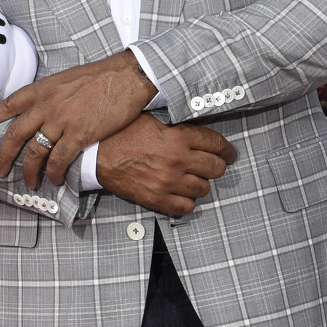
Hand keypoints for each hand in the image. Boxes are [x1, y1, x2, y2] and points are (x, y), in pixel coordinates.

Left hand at [0, 50, 160, 188]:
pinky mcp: (78, 134)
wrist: (126, 77)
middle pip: (15, 134)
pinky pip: (59, 159)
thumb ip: (52, 94)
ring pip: (35, 151)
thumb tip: (45, 108)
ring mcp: (61, 120)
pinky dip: (54, 172)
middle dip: (4, 155)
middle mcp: (46, 105)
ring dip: (30, 170)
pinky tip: (55, 179)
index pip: (9, 104)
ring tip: (30, 182)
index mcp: (42, 89)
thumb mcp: (67, 79)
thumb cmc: (101, 76)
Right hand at [94, 120, 234, 217]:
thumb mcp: (152, 119)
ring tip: (191, 179)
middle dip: (216, 167)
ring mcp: (169, 181)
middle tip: (212, 167)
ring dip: (200, 184)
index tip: (230, 154)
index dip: (228, 150)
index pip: (217, 144)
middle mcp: (178, 159)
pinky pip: (187, 207)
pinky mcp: (157, 198)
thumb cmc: (122, 133)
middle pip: (216, 168)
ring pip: (204, 189)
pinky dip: (187, 202)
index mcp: (179, 136)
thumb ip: (177, 124)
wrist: (97, 154)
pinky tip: (181, 194)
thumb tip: (197, 123)